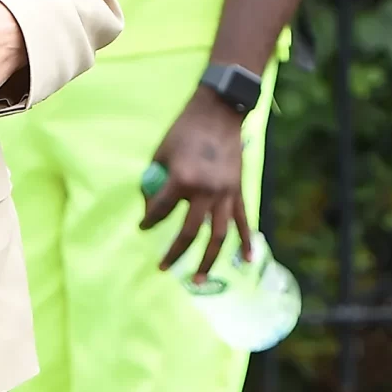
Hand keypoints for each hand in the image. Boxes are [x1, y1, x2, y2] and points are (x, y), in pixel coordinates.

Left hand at [141, 89, 250, 278]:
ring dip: (208, 261)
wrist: (219, 112)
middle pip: (189, 232)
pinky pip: (244, 222)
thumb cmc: (185, 130)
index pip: (160, 211)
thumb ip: (155, 182)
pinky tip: (248, 261)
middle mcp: (205, 191)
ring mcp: (225, 194)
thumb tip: (150, 207)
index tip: (142, 226)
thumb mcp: (161, 153)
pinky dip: (247, 242)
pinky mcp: (238, 191)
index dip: (148, 220)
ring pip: (218, 236)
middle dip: (174, 253)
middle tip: (162, 267)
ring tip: (197, 280)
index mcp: (182, 180)